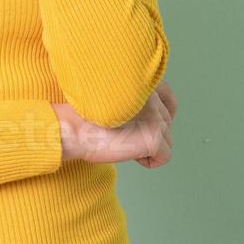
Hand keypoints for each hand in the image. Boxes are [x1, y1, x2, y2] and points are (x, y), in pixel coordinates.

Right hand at [55, 79, 175, 167]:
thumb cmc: (86, 117)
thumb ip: (137, 101)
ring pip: (166, 141)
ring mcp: (155, 116)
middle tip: (122, 135)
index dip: (161, 116)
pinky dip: (148, 161)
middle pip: (167, 123)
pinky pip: (163, 157)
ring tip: (122, 141)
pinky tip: (128, 153)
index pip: (169, 99)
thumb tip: (150, 120)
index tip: (146, 125)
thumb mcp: (116, 100)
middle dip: (148, 133)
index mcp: (144, 81)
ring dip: (146, 147)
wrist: (73, 128)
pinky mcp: (154, 137)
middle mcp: (153, 95)